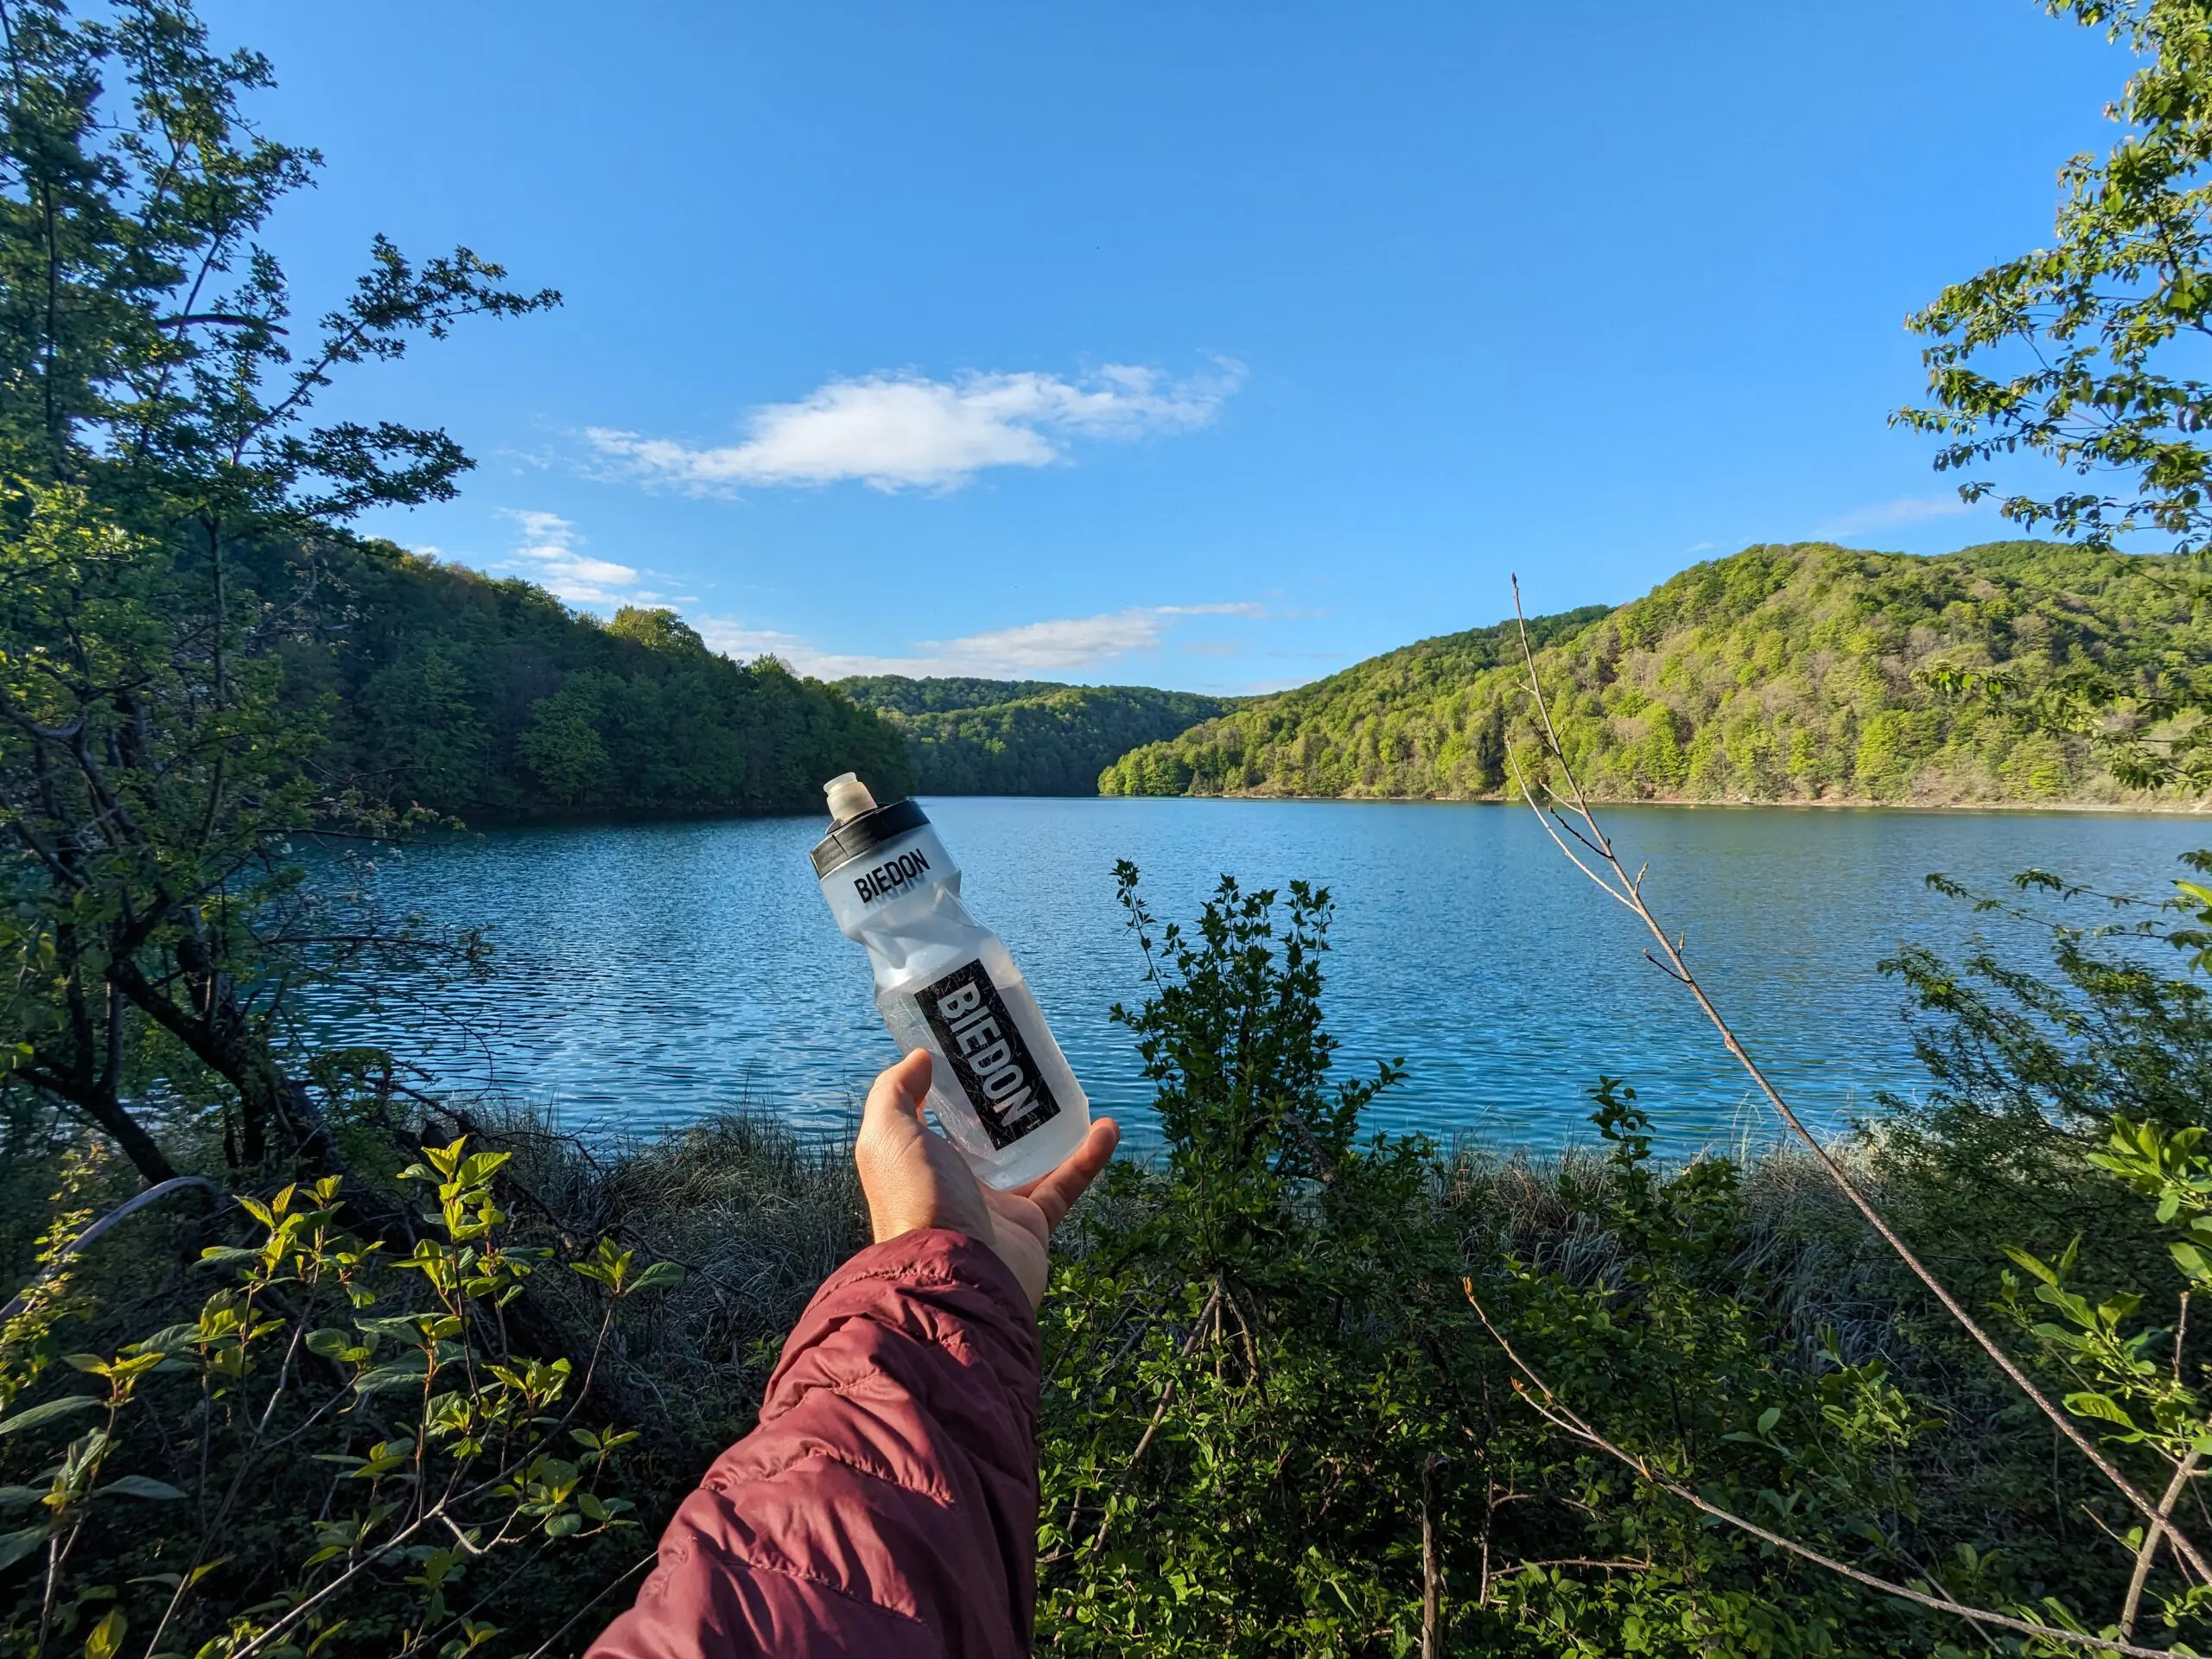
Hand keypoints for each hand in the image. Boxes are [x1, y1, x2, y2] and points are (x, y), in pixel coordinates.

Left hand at [855, 1048, 1118, 1308]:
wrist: (957, 1276)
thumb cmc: (916, 1201)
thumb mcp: (888, 1135)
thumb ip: (895, 1091)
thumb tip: (919, 1057)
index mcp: (920, 1163)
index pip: (933, 1119)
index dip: (948, 1086)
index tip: (971, 1051)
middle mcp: (956, 1183)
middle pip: (985, 1136)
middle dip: (1005, 1104)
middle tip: (1027, 1065)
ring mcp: (996, 1205)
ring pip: (1030, 1157)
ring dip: (1053, 1127)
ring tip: (1071, 1093)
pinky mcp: (1032, 1224)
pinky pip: (1064, 1184)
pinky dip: (1087, 1158)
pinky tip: (1107, 1128)